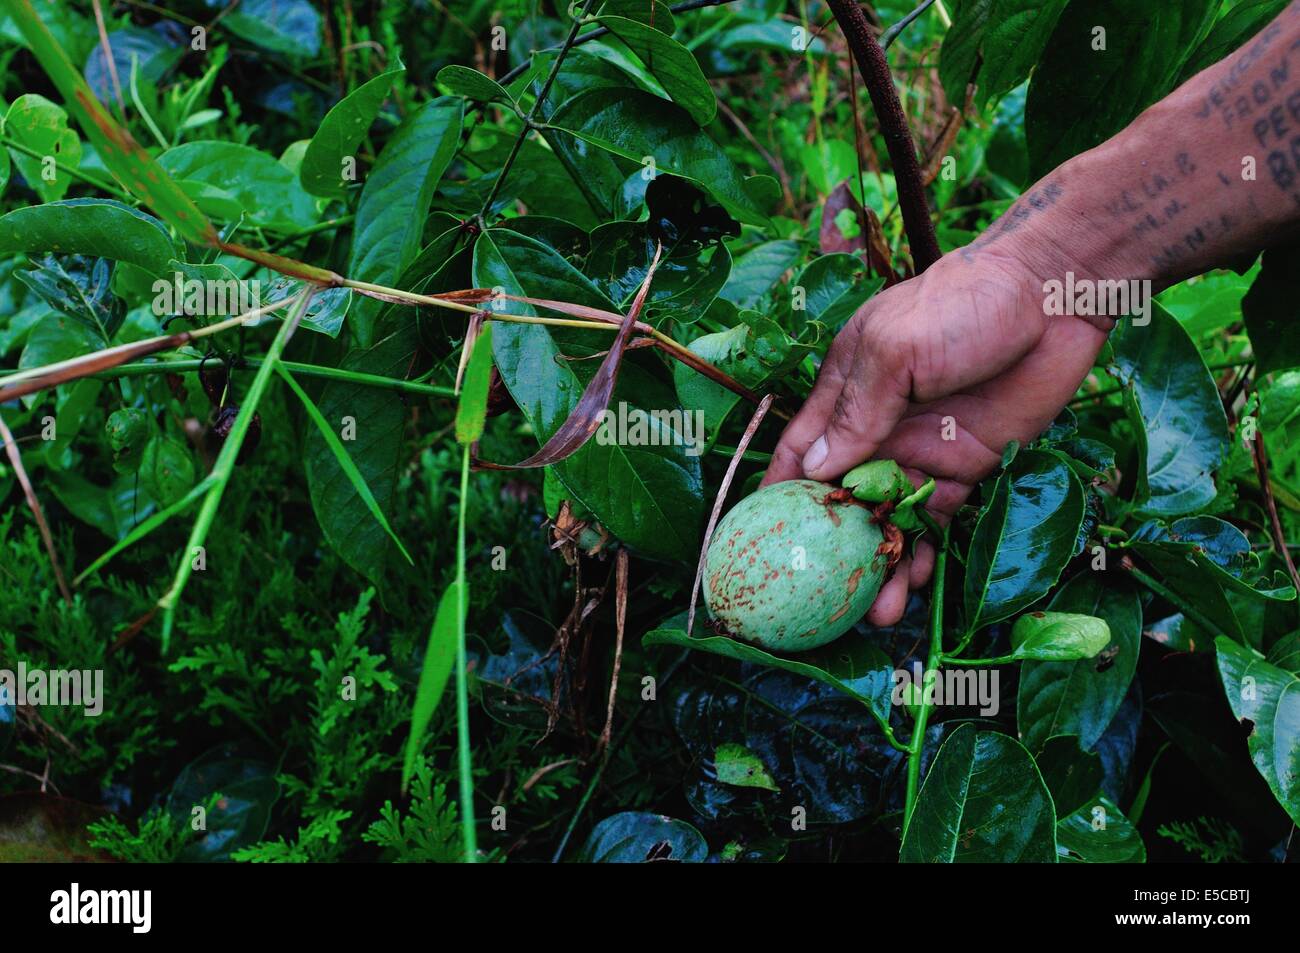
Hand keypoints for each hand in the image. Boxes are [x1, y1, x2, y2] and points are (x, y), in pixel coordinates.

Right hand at [762, 245, 1111, 625]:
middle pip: (843, 501)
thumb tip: (818, 472)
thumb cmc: (962, 305)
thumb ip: (858, 411)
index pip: (801, 454)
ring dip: (880, 564)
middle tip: (822, 600)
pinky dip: (924, 552)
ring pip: (890, 521)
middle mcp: (878, 430)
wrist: (1051, 299)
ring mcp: (922, 452)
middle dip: (831, 549)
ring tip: (876, 613)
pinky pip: (937, 521)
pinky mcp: (967, 468)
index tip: (758, 546)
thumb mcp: (896, 349)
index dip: (776, 498)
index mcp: (846, 395)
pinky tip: (916, 586)